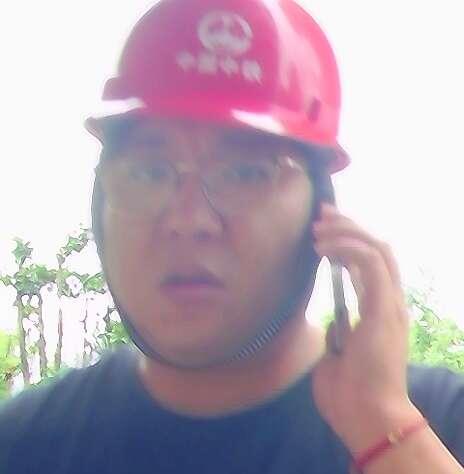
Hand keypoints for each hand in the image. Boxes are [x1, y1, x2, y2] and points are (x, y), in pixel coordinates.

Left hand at [311, 204, 419, 452]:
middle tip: (321, 213)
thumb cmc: (349, 392)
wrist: (366, 419)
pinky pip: (370, 264)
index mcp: (379, 311)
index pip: (369, 263)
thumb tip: (331, 320)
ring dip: (346, 232)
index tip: (322, 228)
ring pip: (376, 249)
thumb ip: (339, 332)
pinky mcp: (384, 308)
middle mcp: (389, 302)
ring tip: (317, 227)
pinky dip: (347, 248)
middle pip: (376, 248)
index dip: (348, 240)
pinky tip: (323, 248)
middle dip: (348, 225)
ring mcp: (390, 304)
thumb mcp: (339, 353)